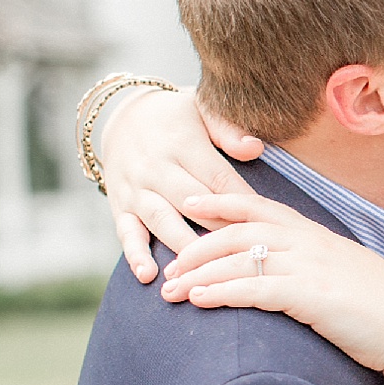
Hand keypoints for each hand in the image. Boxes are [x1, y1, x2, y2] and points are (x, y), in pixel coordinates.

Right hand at [100, 87, 264, 281]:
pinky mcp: (119, 206)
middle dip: (219, 229)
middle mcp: (156, 167)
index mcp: (181, 143)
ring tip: (204, 273)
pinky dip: (135, 255)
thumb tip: (254, 148)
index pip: (218, 178)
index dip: (241, 203)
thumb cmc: (178, 117)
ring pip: (162, 221)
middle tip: (244, 254)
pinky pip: (126, 233)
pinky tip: (148, 275)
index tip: (264, 225)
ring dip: (183, 247)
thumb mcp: (202, 109)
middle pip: (192, 203)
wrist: (122, 115)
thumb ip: (227, 128)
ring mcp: (135, 189)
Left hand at [160, 192, 383, 373]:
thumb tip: (297, 277)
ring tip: (170, 291)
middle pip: (240, 231)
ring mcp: (312, 268)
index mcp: (318, 236)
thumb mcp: (349, 277)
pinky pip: (255, 288)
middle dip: (197, 245)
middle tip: (168, 265)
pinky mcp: (312, 297)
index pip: (261, 208)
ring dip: (199, 274)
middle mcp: (311, 244)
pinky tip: (199, 301)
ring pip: (240, 259)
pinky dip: (222, 293)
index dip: (222, 202)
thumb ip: (319, 268)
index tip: (190, 203)